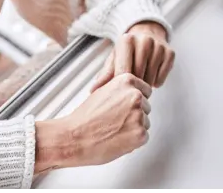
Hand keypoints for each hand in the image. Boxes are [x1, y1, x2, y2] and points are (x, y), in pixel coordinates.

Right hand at [34, 73, 151, 171]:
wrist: (75, 136)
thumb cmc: (85, 117)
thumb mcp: (103, 91)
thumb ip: (121, 90)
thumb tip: (132, 93)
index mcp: (126, 81)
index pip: (146, 90)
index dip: (136, 101)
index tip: (128, 107)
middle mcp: (135, 95)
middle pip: (146, 107)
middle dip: (135, 115)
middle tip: (117, 122)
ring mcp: (139, 114)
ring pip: (146, 123)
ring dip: (135, 128)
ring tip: (115, 131)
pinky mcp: (140, 134)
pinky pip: (144, 137)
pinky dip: (134, 142)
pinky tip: (118, 139)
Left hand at [91, 22, 174, 91]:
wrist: (146, 32)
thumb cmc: (127, 51)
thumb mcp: (114, 58)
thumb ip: (105, 74)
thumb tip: (93, 91)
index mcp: (126, 40)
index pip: (124, 72)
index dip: (122, 86)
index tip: (120, 91)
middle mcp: (144, 41)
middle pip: (138, 76)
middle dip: (134, 85)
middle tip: (131, 86)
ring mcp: (158, 46)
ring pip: (150, 79)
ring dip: (145, 85)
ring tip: (140, 79)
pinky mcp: (170, 53)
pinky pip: (161, 78)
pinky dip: (156, 82)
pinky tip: (151, 74)